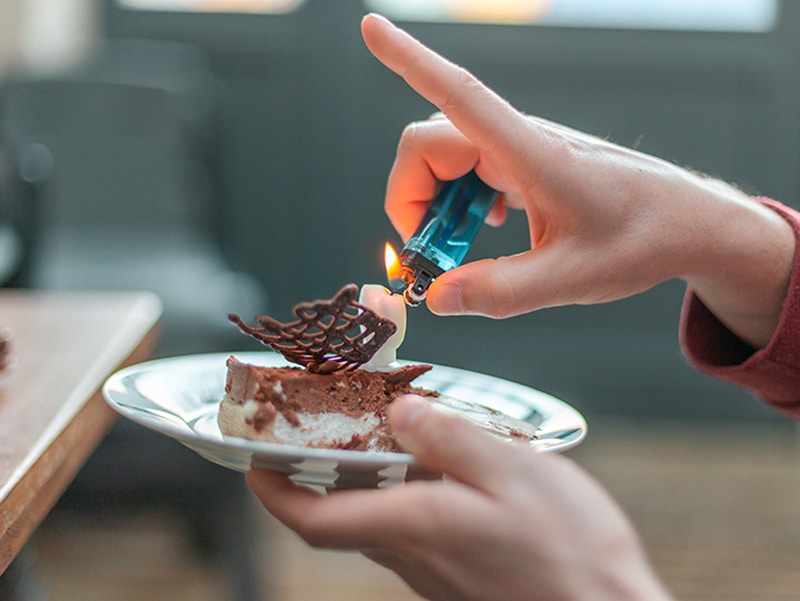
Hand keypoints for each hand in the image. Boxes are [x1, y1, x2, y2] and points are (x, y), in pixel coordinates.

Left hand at [247, 395, 672, 600]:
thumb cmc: (573, 555)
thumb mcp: (516, 473)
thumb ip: (451, 439)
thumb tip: (399, 411)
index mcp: (416, 524)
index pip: (313, 519)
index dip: (272, 490)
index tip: (252, 459)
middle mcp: (413, 555)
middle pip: (337, 517)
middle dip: (311, 474)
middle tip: (309, 427)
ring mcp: (434, 571)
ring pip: (373, 522)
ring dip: (356, 482)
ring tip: (371, 431)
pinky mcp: (457, 577)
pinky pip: (410, 531)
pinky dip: (399, 495)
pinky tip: (432, 468)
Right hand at [361, 14, 794, 348]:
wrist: (687, 224)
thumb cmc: (642, 240)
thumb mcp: (571, 279)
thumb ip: (501, 292)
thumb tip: (437, 297)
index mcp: (530, 154)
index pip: (458, 95)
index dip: (409, 60)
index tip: (370, 28)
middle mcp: (517, 141)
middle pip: (427, 147)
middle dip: (412, 203)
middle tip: (432, 262)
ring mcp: (518, 150)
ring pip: (443, 161)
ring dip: (435, 210)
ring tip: (463, 256)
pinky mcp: (523, 163)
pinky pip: (466, 171)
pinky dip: (457, 207)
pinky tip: (488, 232)